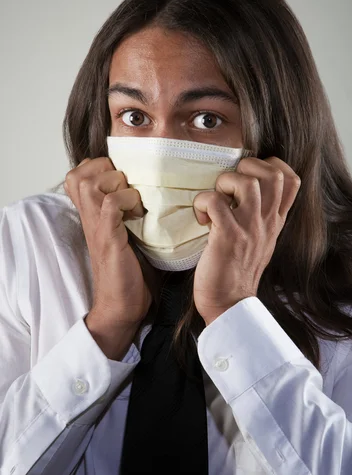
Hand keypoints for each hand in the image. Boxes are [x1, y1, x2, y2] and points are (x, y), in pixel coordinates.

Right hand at [64, 158, 151, 359]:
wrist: (122, 306)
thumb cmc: (129, 274)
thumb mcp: (126, 236)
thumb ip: (127, 214)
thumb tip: (152, 193)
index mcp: (92, 216)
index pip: (77, 175)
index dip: (98, 168)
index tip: (123, 183)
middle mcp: (89, 219)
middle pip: (78, 173)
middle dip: (106, 171)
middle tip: (127, 188)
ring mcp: (97, 228)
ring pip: (90, 184)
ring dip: (116, 185)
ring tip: (133, 202)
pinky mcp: (108, 239)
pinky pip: (110, 204)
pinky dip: (127, 201)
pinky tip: (138, 215)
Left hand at [193, 157, 300, 325]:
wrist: (230, 305)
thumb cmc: (238, 273)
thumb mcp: (261, 242)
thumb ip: (261, 218)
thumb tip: (247, 192)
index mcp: (275, 222)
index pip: (292, 180)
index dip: (272, 165)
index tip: (250, 175)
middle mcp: (266, 223)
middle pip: (273, 174)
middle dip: (247, 167)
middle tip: (229, 186)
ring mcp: (249, 229)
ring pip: (245, 182)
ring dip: (224, 182)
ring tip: (215, 201)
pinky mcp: (228, 237)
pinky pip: (215, 202)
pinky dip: (202, 202)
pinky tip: (201, 218)